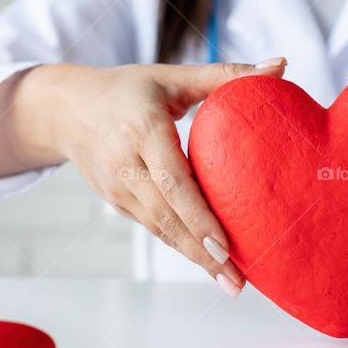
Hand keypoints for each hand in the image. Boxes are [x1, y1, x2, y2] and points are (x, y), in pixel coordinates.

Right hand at [9, 58, 287, 295]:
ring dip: (194, 259)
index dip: (199, 216)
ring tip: (230, 282)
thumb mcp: (173, 75)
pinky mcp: (114, 202)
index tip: (226, 245)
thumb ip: (228, 74)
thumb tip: (282, 66)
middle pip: (167, 217)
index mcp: (142, 127)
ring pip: (159, 230)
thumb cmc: (128, 88)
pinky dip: (181, 246)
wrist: (65, 108)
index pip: (172, 180)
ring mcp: (116, 187)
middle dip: (203, 253)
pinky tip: (208, 262)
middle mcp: (125, 162)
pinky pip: (153, 228)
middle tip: (238, 281)